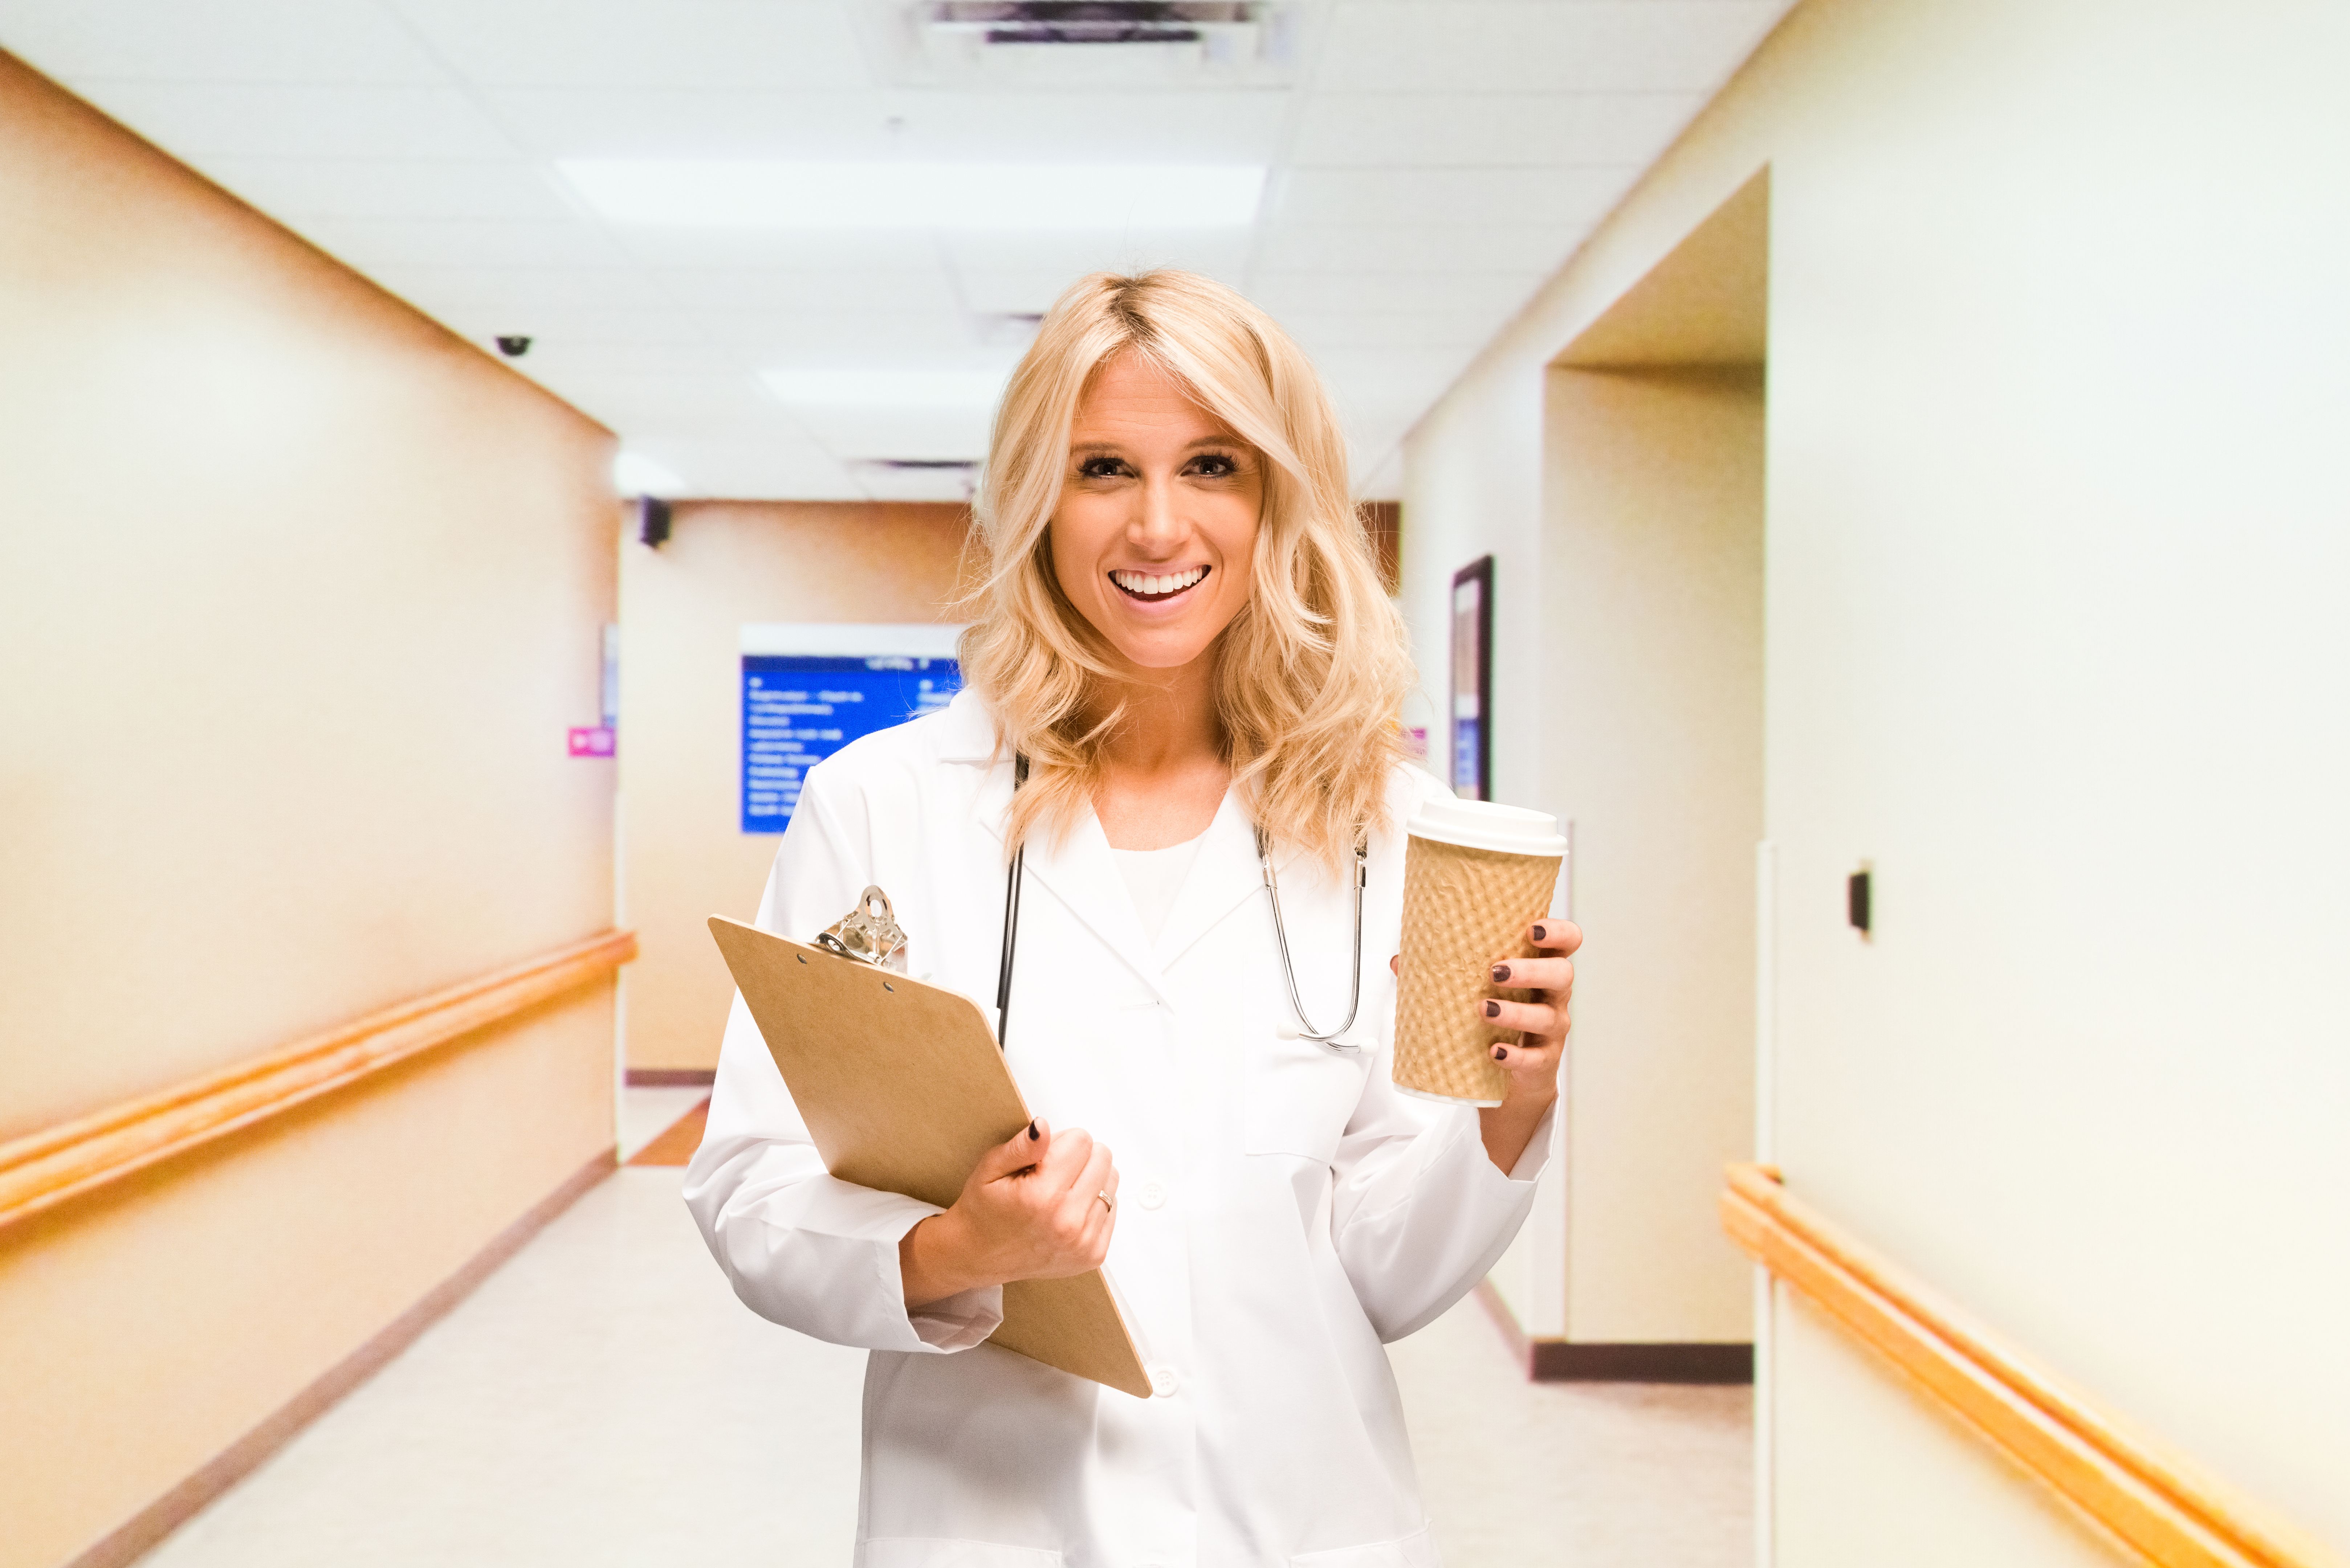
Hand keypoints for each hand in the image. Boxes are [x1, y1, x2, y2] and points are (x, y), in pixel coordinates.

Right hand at [899, 1119, 1118, 1308]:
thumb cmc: (984, 1210)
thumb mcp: (991, 1169)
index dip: (1061, 1142)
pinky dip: (1093, 1204)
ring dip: (1089, 1180)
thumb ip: (1021, 1146)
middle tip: (1052, 1174)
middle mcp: (1068, 1222)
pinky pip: (1113, 1208)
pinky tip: (1067, 1212)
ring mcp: (1084, 1242)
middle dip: (1079, 1157)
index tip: (1043, 1158)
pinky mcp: (1094, 1255)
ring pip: (1111, 1181)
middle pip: (1102, 1158)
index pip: (1082, 1140)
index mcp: (1043, 1197)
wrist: (980, 1256)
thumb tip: (1043, 1125)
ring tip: (1059, 1193)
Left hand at [1388, 918, 1583, 1172]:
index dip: (1557, 932)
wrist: (1513, 1079)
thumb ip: (1442, 974)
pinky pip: (1535, 1058)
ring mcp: (1552, 1029)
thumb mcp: (1477, 992)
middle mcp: (1553, 996)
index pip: (1567, 941)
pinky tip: (1495, 1052)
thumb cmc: (1498, 1022)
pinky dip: (1515, 1055)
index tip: (1531, 929)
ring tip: (1484, 1009)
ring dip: (1516, 1012)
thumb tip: (1399, 960)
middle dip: (1531, 970)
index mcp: (1541, 969)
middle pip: (1562, 974)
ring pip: (1547, 1016)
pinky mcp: (1543, 1062)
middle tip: (1496, 971)